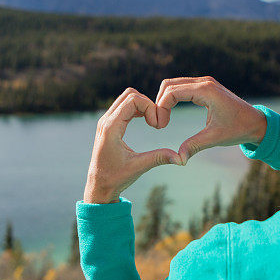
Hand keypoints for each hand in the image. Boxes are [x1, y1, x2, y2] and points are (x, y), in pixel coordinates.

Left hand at [84, 87, 182, 203]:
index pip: (132, 99)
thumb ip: (159, 158)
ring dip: (143, 105)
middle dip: (147, 103)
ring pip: (126, 98)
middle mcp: (106, 121)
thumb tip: (181, 158)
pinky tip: (146, 121)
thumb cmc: (116, 177)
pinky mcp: (108, 124)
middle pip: (129, 94)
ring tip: (153, 122)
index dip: (150, 107)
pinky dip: (137, 109)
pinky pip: (123, 106)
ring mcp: (106, 121)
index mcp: (111, 128)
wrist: (99, 185)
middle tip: (156, 122)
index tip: (157, 125)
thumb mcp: (139, 167)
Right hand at [155, 76, 266, 164]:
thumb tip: (178, 159)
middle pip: (169, 85)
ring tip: (163, 121)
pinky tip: (170, 114)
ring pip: (174, 85)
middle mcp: (204, 82)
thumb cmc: (238, 129)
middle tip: (159, 124)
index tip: (160, 127)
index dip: (161, 109)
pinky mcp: (205, 87)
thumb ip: (194, 145)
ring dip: (165, 100)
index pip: (172, 92)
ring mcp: (204, 83)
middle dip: (160, 103)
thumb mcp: (215, 138)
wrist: (256, 122)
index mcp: (205, 91)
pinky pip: (182, 88)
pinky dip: (172, 98)